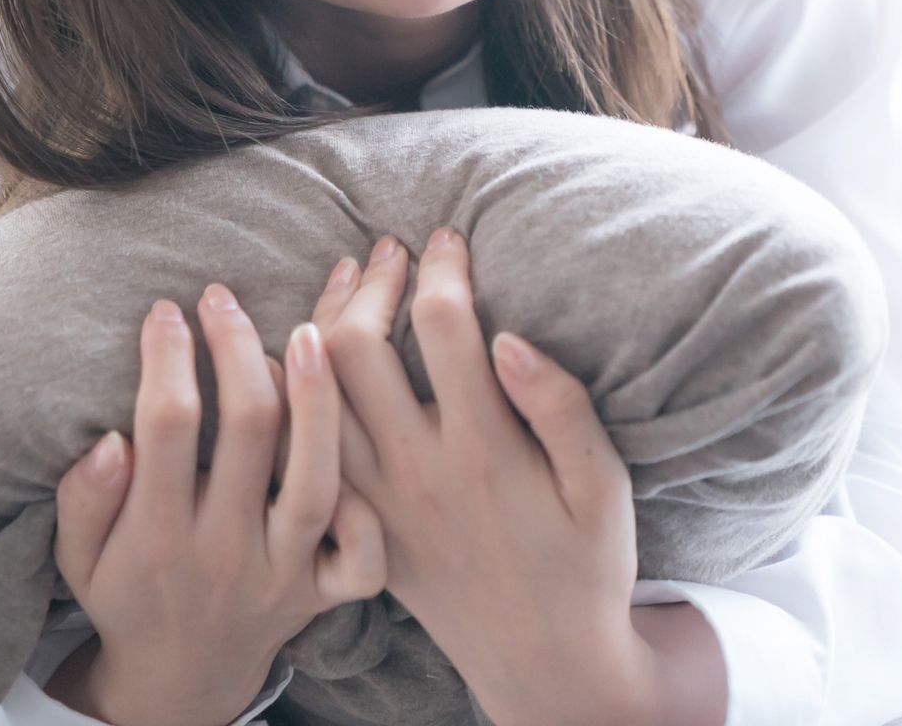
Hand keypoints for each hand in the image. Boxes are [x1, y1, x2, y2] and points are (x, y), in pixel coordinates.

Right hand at [47, 280, 383, 725]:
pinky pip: (364, 556)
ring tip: (311, 327)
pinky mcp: (323, 592)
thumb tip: (110, 438)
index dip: (169, 356)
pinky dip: (370, 506)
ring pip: (317, 478)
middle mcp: (225, 552)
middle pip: (250, 429)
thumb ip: (85, 500)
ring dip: (319, 397)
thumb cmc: (130, 590)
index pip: (168, 425)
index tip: (167, 309)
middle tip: (224, 296)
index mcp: (158, 537)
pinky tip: (371, 439)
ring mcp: (282, 573)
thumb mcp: (81, 557)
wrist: (182, 679)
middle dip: (237, 345)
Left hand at [307, 228, 656, 725]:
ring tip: (349, 279)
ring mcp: (377, 503)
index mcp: (483, 450)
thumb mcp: (602, 487)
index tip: (448, 236)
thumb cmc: (586, 565)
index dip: (442, 266)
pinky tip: (312, 354)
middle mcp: (417, 472)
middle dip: (371, 281)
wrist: (543, 666)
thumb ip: (561, 406)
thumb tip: (506, 335)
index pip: (441, 326)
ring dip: (322, 324)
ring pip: (314, 393)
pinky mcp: (358, 527)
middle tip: (391, 247)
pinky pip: (304, 449)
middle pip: (354, 349)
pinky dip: (299, 393)